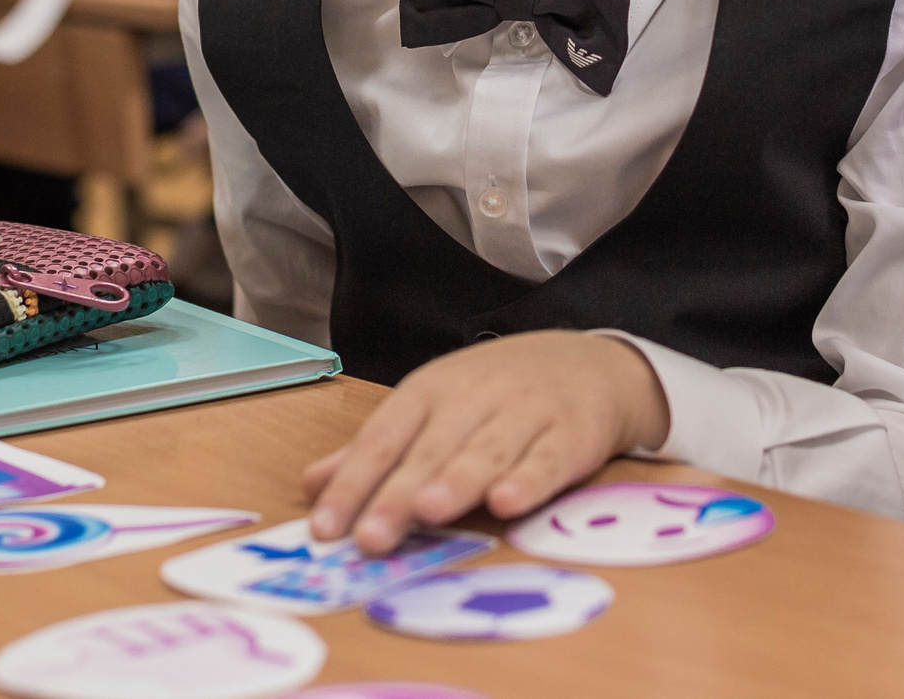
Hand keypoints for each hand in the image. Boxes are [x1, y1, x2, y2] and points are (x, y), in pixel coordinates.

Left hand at [303, 331, 670, 554]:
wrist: (590, 364)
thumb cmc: (499, 395)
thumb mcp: (434, 409)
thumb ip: (379, 450)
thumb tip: (313, 484)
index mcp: (431, 391)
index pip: (383, 438)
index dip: (353, 482)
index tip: (324, 528)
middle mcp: (474, 397)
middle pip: (430, 450)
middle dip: (398, 494)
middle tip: (370, 538)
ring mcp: (525, 412)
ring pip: (485, 451)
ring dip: (456, 481)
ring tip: (428, 512)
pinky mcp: (572, 433)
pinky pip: (547, 460)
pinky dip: (528, 480)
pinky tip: (506, 502)